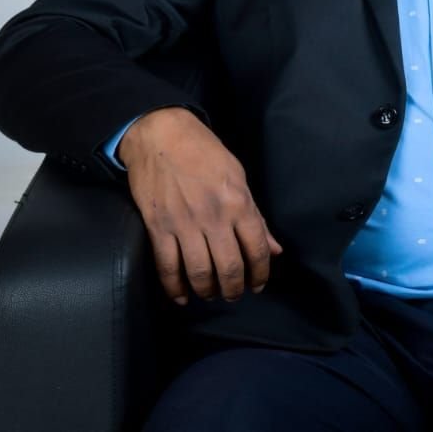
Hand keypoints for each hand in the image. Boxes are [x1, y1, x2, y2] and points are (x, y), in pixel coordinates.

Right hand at [117, 106, 282, 304]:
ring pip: (199, 272)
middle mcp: (213, 217)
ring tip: (212, 295)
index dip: (260, 273)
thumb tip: (274, 249)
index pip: (256, 248)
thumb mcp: (239, 178)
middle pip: (228, 267)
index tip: (258, 284)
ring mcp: (184, 223)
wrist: (161, 135)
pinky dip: (174, 287)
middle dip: (234, 288)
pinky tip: (181, 296)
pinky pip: (167, 266)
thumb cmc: (205, 153)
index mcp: (238, 203)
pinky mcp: (158, 227)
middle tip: (234, 295)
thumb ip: (256, 217)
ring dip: (207, 290)